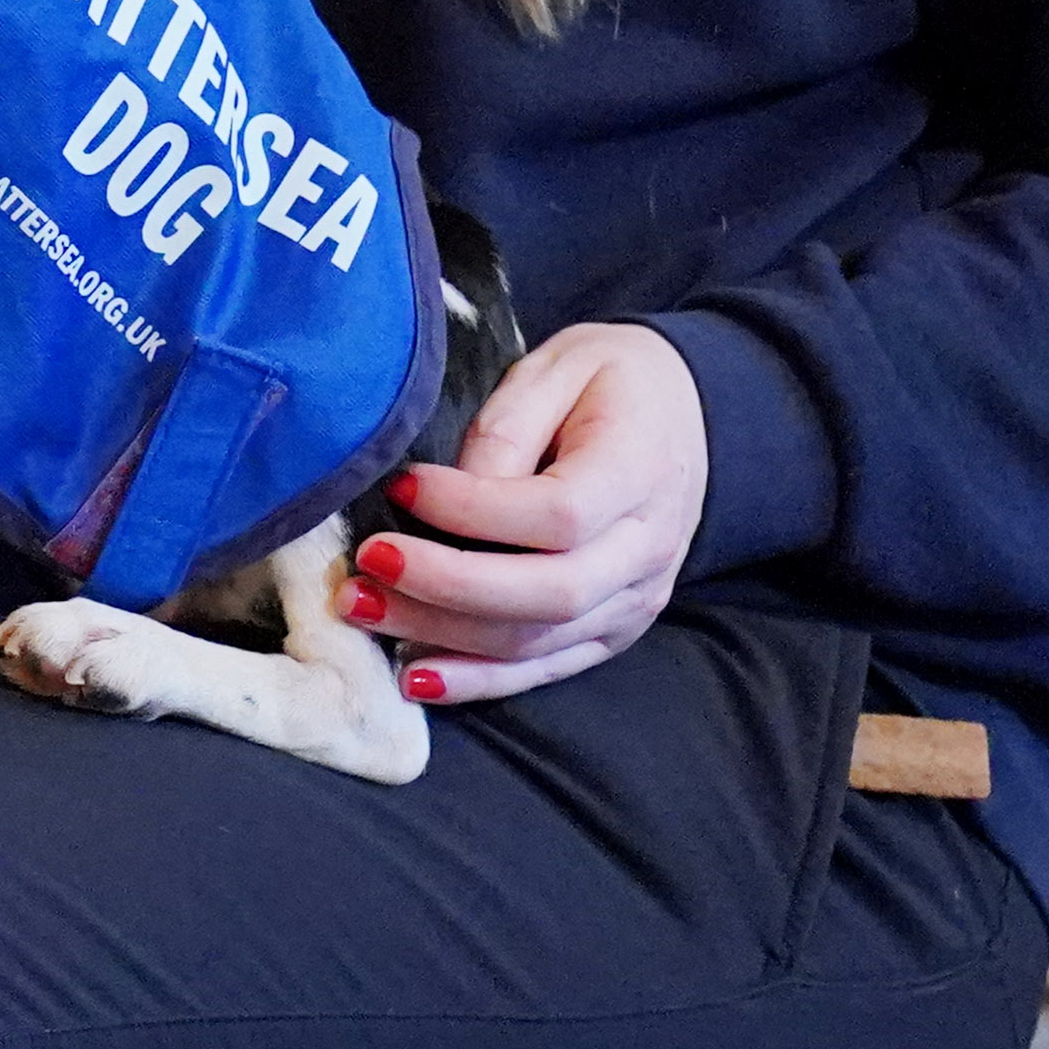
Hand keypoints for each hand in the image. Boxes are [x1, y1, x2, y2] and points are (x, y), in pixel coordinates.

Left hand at [343, 321, 704, 704]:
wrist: (684, 416)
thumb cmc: (609, 384)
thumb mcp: (558, 369)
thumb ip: (505, 430)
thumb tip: (444, 499)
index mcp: (641, 472)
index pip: (556, 514)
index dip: (471, 510)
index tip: (403, 485)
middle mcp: (648, 550)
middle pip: (548, 593)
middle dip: (446, 586)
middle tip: (368, 563)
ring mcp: (635, 601)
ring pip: (537, 640)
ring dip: (443, 635)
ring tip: (363, 609)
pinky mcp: (613, 632)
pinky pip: (545, 667)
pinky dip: (478, 679)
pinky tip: (417, 677)